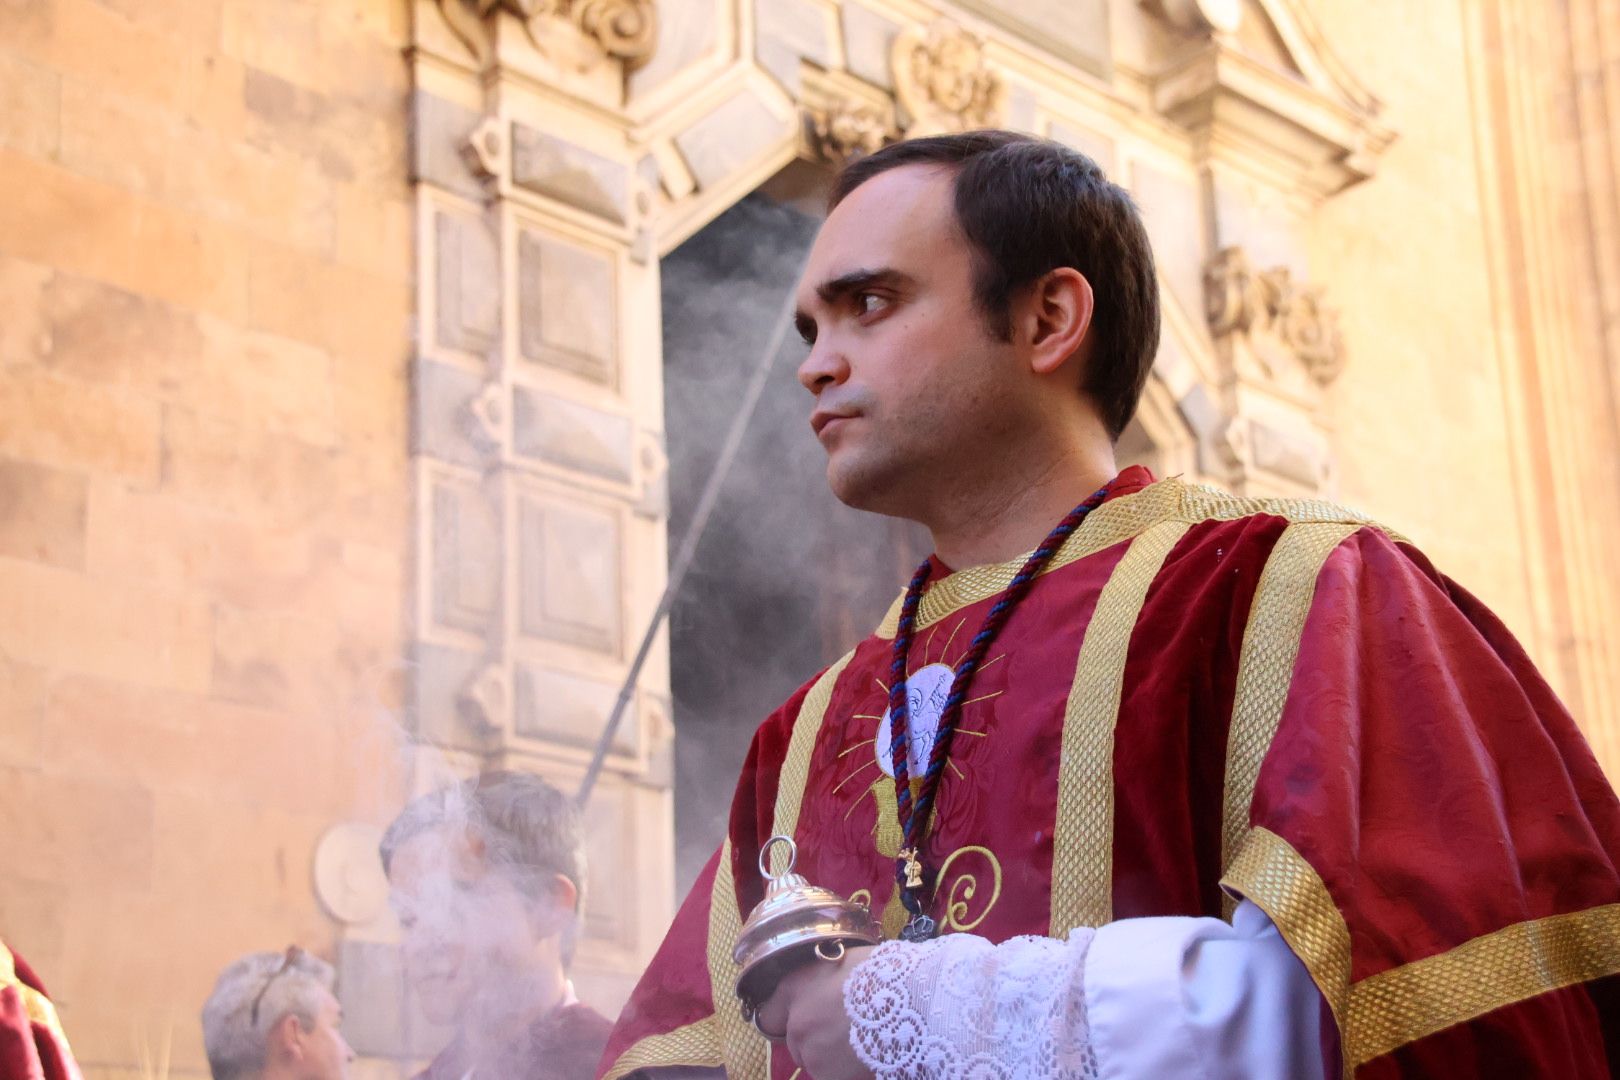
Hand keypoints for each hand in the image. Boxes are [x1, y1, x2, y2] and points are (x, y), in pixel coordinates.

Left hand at [754, 945, 875, 1079]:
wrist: (913, 1005)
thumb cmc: (886, 974)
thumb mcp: (847, 962)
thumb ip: (826, 981)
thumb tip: (829, 990)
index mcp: (796, 988)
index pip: (770, 1015)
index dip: (787, 1019)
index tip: (803, 1021)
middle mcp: (797, 1024)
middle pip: (796, 1044)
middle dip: (816, 1041)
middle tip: (847, 1033)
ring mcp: (813, 1056)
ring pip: (817, 1064)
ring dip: (834, 1060)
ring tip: (865, 1046)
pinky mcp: (830, 1079)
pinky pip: (835, 1077)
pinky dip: (849, 1073)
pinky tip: (870, 1061)